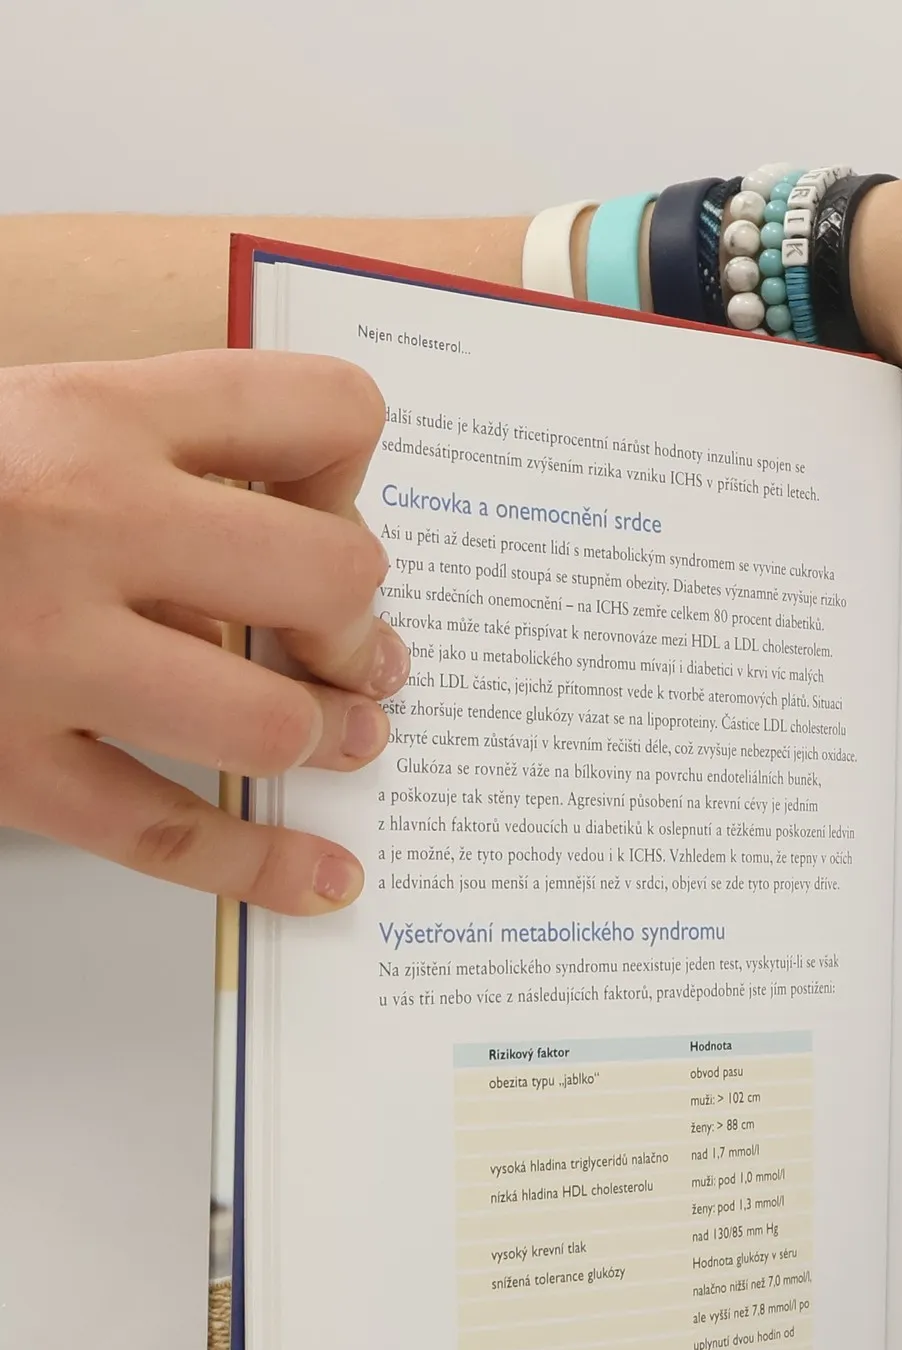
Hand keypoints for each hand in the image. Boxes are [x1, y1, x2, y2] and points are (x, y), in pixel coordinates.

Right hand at [0, 350, 408, 912]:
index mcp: (92, 416)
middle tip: (350, 649)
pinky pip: (165, 832)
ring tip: (335, 740)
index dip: (351, 467)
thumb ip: (157, 470)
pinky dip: (259, 867)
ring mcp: (38, 654)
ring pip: (265, 722)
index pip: (317, 411)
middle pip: (332, 573)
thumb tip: (302, 563)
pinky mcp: (2, 765)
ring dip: (321, 739)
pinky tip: (317, 876)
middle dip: (357, 623)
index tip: (331, 506)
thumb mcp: (31, 425)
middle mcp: (76, 524)